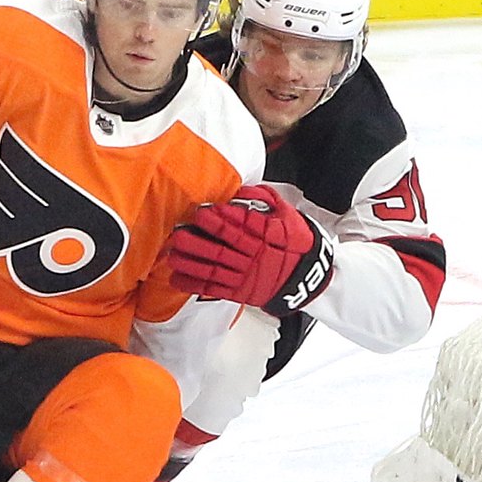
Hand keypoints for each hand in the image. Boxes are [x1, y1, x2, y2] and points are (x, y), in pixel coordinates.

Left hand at [168, 184, 334, 315]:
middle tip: (180, 231)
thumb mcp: (288, 214)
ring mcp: (245, 275)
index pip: (242, 225)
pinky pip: (214, 288)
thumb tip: (242, 189)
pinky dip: (195, 284)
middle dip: (201, 239)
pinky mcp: (240, 291)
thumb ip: (265, 199)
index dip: (222, 218)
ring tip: (173, 255)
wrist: (307, 278)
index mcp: (266, 235)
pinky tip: (177, 279)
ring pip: (215, 267)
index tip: (204, 210)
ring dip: (192, 262)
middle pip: (224, 246)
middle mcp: (254, 255)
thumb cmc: (295, 242)